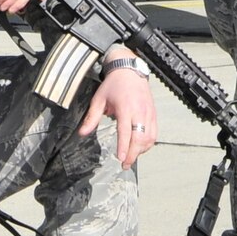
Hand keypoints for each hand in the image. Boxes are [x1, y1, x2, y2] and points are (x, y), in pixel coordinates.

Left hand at [80, 51, 157, 167]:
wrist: (130, 70)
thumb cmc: (113, 85)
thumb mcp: (99, 99)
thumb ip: (92, 117)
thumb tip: (82, 133)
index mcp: (125, 107)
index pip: (126, 131)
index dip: (124, 146)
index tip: (121, 158)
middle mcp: (139, 111)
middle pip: (140, 137)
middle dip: (133, 154)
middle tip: (125, 164)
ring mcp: (148, 112)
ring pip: (149, 137)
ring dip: (141, 150)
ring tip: (131, 157)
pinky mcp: (153, 113)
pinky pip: (154, 132)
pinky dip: (148, 143)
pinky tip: (140, 148)